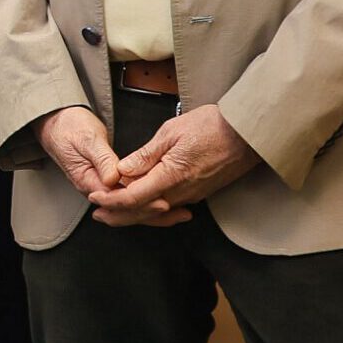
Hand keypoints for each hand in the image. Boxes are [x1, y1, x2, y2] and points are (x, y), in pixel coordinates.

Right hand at [34, 105, 179, 227]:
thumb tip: (114, 177)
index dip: (142, 203)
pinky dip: (148, 201)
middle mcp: (96, 188)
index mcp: (88, 181)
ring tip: (180, 213)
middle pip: (126, 210)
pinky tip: (166, 201)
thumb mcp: (87, 139)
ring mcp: (102, 186)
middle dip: (154, 214)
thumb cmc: (70, 127)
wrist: (56, 123)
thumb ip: (101, 158)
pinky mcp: (109, 182)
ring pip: (130, 207)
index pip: (118, 200)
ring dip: (155, 212)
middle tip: (180, 213)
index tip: (162, 202)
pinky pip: (130, 197)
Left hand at [88, 104, 259, 225]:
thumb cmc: (212, 126)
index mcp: (171, 175)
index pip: (133, 197)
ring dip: (135, 214)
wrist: (248, 133)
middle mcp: (182, 191)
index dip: (111, 200)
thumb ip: (145, 155)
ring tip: (115, 212)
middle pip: (144, 212)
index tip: (95, 198)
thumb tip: (121, 171)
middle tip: (98, 215)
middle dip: (118, 216)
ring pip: (158, 212)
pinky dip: (154, 209)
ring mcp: (193, 194)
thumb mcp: (170, 132)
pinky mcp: (201, 193)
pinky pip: (172, 207)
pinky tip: (145, 206)